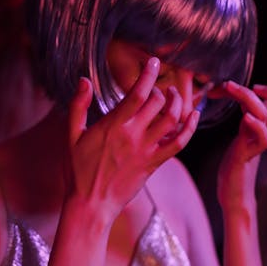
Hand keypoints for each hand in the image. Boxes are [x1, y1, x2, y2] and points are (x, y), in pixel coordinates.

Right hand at [66, 58, 199, 222]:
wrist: (91, 203)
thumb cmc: (79, 170)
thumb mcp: (72, 135)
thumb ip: (78, 105)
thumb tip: (84, 80)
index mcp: (113, 125)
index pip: (137, 93)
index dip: (148, 74)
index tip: (153, 62)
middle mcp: (133, 135)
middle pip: (158, 103)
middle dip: (160, 90)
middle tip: (158, 88)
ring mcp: (146, 150)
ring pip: (172, 120)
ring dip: (178, 103)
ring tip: (175, 96)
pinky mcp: (154, 164)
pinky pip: (179, 144)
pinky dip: (190, 128)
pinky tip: (194, 116)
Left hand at [217, 81, 266, 215]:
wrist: (233, 197)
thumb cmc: (233, 170)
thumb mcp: (240, 142)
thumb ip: (245, 126)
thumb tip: (244, 106)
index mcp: (259, 130)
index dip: (265, 91)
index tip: (235, 87)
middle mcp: (260, 135)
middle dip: (265, 91)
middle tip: (232, 85)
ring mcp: (254, 145)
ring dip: (248, 98)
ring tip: (228, 89)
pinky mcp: (246, 157)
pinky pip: (263, 140)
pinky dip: (256, 125)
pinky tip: (244, 118)